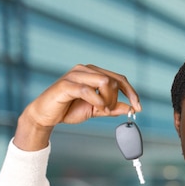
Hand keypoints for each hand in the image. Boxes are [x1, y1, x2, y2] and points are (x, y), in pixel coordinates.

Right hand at [14, 64, 141, 150]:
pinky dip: (97, 101)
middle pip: (114, 80)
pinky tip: (97, 108)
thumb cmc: (68, 109)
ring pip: (104, 81)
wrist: (45, 115)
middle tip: (108, 110)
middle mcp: (85, 70)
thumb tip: (129, 108)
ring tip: (101, 109)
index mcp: (93, 73)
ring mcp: (75, 75)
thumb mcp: (96, 110)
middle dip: (116, 99)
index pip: (119, 78)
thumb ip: (112, 108)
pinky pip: (88, 90)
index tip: (138, 106)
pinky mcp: (66, 85)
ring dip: (107, 100)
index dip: (131, 92)